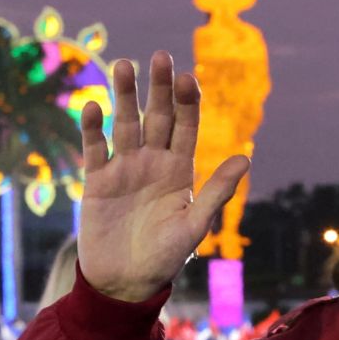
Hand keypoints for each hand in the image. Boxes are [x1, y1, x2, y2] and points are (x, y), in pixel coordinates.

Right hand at [77, 52, 249, 301]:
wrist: (125, 282)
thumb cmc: (165, 258)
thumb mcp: (194, 225)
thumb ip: (217, 192)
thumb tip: (247, 158)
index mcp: (180, 172)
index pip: (186, 128)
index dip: (187, 103)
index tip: (188, 78)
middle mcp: (153, 164)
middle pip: (157, 117)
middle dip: (159, 88)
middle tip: (161, 57)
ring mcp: (124, 169)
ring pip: (124, 123)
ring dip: (123, 95)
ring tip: (123, 65)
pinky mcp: (97, 180)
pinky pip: (95, 148)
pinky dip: (92, 127)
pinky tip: (93, 105)